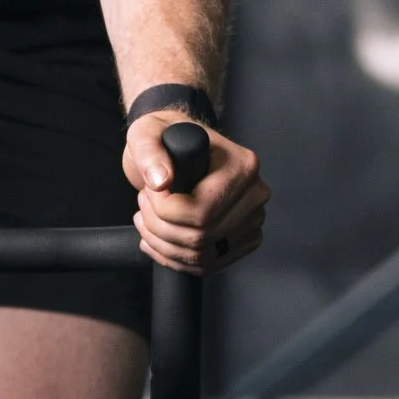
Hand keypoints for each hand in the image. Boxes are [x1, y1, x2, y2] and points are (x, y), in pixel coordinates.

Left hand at [124, 111, 269, 275]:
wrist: (177, 149)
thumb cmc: (167, 138)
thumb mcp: (147, 134)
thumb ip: (149, 152)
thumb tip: (161, 181)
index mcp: (242, 166)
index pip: (202, 210)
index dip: (164, 210)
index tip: (148, 193)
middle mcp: (254, 194)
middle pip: (201, 237)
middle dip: (159, 227)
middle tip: (144, 206)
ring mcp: (250, 220)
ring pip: (201, 255)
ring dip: (162, 245)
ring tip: (146, 220)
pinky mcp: (241, 240)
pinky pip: (207, 265)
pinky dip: (175, 259)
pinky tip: (157, 240)